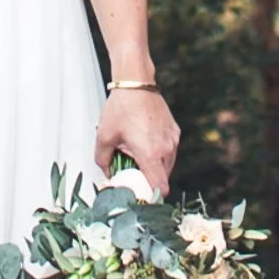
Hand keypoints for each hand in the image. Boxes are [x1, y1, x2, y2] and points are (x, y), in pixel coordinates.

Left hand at [96, 85, 178, 199]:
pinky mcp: (175, 131)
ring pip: (167, 166)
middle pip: (162, 179)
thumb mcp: (104, 136)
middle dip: (148, 179)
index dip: (150, 195)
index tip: (139, 193)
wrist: (136, 82)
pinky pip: (170, 151)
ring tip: (137, 154)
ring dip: (154, 166)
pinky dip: (159, 153)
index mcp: (150, 154)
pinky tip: (145, 142)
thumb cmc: (120, 108)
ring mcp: (173, 140)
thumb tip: (108, 174)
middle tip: (132, 172)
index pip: (160, 188)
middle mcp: (166, 149)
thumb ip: (103, 161)